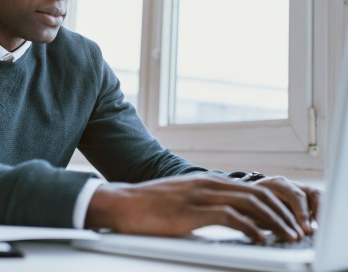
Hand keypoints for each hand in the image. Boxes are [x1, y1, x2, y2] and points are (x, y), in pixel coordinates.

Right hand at [85, 175, 306, 242]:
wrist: (125, 203)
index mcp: (207, 182)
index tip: (286, 220)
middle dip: (280, 212)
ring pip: (248, 203)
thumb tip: (225, 216)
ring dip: (273, 221)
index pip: (250, 189)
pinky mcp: (192, 211)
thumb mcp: (183, 199)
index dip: (273, 204)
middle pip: (255, 194)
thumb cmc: (151, 204)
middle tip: (295, 230)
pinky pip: (229, 217)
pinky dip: (250, 228)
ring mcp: (200, 195)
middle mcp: (208, 184)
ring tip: (287, 236)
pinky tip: (260, 239)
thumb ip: (204, 203)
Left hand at [253, 176, 320, 234]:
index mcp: (276, 183)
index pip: (294, 195)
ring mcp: (298, 189)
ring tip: (319, 229)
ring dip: (320, 212)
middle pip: (309, 194)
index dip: (302, 213)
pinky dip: (320, 213)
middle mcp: (289, 184)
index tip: (306, 229)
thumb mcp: (253, 206)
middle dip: (311, 214)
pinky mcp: (304, 198)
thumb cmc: (251, 201)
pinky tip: (317, 227)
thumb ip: (263, 216)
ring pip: (316, 196)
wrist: (248, 193)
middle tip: (311, 232)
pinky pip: (317, 202)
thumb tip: (272, 229)